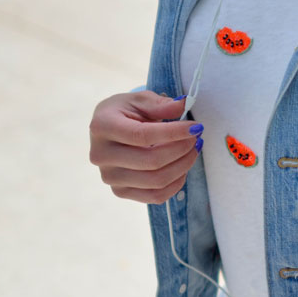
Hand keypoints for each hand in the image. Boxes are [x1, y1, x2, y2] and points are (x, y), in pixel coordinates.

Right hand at [89, 91, 203, 203]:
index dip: (173, 133)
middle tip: (197, 138)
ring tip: (193, 150)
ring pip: (156, 181)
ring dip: (183, 166)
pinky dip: (176, 183)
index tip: (196, 127)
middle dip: (182, 149)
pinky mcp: (120, 191)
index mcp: (102, 127)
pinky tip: (183, 167)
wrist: (110, 130)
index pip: (142, 135)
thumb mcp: (140, 100)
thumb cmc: (126, 112)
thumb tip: (183, 105)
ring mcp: (110, 177)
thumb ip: (161, 104)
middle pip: (151, 161)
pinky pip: (155, 196)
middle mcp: (101, 155)